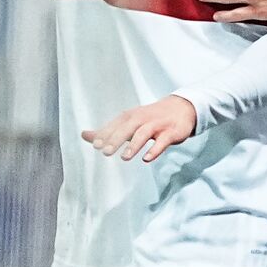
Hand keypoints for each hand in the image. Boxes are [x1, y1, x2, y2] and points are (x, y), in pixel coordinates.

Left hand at [80, 95, 196, 163]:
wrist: (182, 108)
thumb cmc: (150, 118)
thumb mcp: (129, 121)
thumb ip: (108, 130)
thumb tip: (84, 135)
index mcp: (132, 116)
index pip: (117, 124)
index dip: (107, 133)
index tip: (96, 145)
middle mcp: (143, 118)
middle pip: (128, 127)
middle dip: (117, 138)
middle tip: (106, 152)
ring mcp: (158, 125)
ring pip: (144, 133)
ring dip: (134, 145)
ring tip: (125, 157)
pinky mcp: (171, 132)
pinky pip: (163, 141)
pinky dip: (155, 149)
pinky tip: (147, 158)